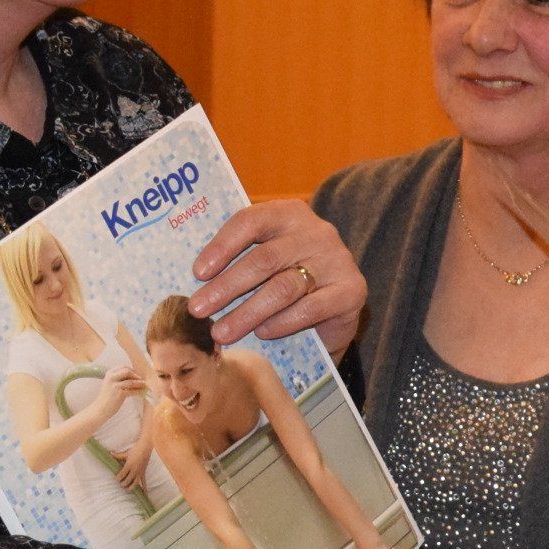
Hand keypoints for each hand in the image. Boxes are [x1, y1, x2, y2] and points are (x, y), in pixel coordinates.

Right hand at [101, 366, 146, 406]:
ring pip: (131, 381)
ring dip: (139, 383)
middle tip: (141, 380)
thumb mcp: (110, 384)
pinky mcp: (119, 394)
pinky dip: (139, 391)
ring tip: (144, 385)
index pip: (123, 367)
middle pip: (127, 371)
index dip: (132, 370)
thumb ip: (119, 378)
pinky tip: (142, 393)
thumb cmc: (107, 397)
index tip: (136, 375)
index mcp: (109, 373)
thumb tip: (134, 376)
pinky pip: (133, 391)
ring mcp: (115, 385)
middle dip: (136, 375)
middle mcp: (111, 378)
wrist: (100, 408)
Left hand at [112, 442, 152, 490]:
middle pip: (127, 481)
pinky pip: (144, 482)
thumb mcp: (125, 453)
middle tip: (120, 483)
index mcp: (129, 465)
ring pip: (135, 484)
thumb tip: (109, 453)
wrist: (145, 448)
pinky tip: (145, 495)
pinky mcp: (143, 473)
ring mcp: (139, 473)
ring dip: (130, 487)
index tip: (116, 479)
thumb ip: (117, 455)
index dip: (118, 478)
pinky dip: (145, 489)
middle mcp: (134, 470)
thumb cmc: (134, 450)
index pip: (122, 474)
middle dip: (123, 484)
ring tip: (126, 488)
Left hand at [191, 200, 365, 355]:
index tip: (198, 273)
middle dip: (226, 287)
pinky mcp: (352, 290)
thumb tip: (197, 283)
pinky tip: (262, 333)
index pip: (251, 221)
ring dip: (247, 312)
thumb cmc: (287, 281)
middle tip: (199, 309)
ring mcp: (337, 260)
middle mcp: (317, 232)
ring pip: (283, 287)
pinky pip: (310, 308)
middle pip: (264, 259)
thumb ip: (239, 262)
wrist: (334, 311)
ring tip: (222, 332)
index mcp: (289, 214)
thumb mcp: (265, 263)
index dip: (222, 246)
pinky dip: (282, 322)